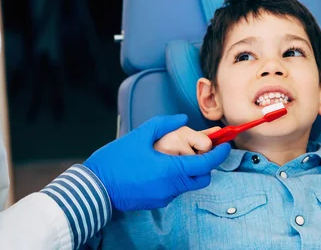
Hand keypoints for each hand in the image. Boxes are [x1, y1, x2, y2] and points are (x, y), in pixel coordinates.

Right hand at [83, 114, 230, 210]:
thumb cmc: (116, 160)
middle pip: (202, 178)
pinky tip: (159, 167)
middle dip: (205, 165)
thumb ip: (164, 124)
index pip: (205, 164)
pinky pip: (174, 190)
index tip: (224, 145)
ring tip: (174, 156)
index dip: (218, 154)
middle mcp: (172, 186)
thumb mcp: (140, 135)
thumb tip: (183, 119)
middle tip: (198, 150)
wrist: (96, 186)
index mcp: (171, 169)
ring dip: (188, 171)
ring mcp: (164, 196)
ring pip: (188, 184)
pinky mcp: (156, 202)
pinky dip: (174, 179)